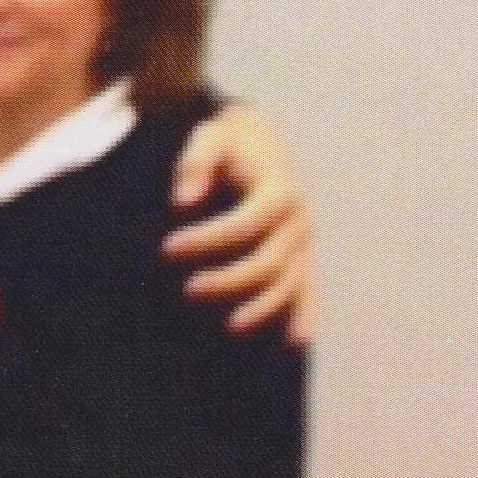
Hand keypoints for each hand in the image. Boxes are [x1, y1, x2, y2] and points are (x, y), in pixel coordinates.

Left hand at [164, 104, 313, 342]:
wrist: (259, 142)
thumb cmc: (229, 141)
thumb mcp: (211, 136)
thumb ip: (196, 162)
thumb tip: (183, 201)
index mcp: (280, 190)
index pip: (246, 222)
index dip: (208, 238)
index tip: (168, 247)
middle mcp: (298, 220)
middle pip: (268, 262)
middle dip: (229, 280)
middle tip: (188, 290)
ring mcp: (303, 243)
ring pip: (288, 284)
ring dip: (262, 307)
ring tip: (230, 325)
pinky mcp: (301, 257)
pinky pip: (308, 290)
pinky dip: (304, 315)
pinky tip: (295, 341)